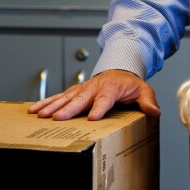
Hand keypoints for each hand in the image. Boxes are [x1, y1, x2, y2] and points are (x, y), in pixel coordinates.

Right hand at [27, 69, 160, 120]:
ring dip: (52, 106)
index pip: (105, 98)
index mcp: (112, 87)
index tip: (91, 118)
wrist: (119, 71)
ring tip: (39, 114)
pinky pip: (58, 96)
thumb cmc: (130, 84)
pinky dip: (45, 102)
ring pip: (65, 97)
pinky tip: (33, 110)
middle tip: (56, 118)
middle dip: (68, 109)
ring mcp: (82, 89)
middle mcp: (94, 87)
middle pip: (80, 98)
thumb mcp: (144, 90)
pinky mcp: (74, 91)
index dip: (99, 107)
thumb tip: (155, 112)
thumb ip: (148, 101)